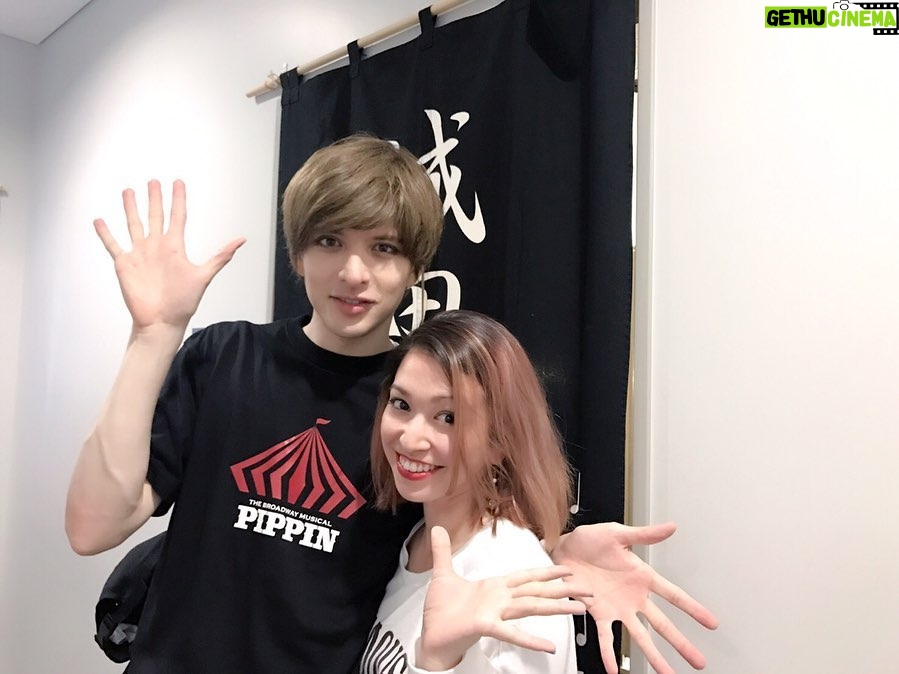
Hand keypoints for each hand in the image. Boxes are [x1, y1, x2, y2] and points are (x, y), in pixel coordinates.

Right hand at [94, 179, 244, 331]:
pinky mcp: (125, 264)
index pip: (177, 217)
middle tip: (153, 181)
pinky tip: (99, 221)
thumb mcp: (203, 275)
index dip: (177, 200)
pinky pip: (113, 245)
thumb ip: (220, 256)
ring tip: (128, 191)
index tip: (178, 183)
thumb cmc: (183, 302)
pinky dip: (105, 234)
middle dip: (154, 198)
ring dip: (130, 209)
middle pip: (154, 216)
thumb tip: (241, 240)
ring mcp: (140, 254)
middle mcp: (156, 247)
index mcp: (174, 247)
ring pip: (133, 225)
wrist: (162, 322)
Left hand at [417, 525, 589, 670]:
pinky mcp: (486, 625)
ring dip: (556, 607)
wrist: (431, 637)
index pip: (526, 576)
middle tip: (587, 590)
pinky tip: (547, 646)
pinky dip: (530, 639)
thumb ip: (442, 551)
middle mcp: (500, 600)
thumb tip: (437, 528)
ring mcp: (496, 613)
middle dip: (563, 589)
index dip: (547, 571)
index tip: (566, 568)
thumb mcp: (443, 574)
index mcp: (494, 587)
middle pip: (537, 591)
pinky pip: (511, 633)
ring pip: (531, 606)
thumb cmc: (440, 612)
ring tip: (579, 609)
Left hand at [551, 522, 717, 673]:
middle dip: (681, 643)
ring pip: (640, 637)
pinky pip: (606, 638)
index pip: (673, 595)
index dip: (693, 608)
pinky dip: (609, 654)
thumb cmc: (589, 540)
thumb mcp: (617, 533)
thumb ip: (644, 534)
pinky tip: (613, 670)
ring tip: (667, 673)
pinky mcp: (598, 614)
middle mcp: (633, 597)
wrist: (560, 549)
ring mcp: (617, 609)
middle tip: (698, 661)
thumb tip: (670, 526)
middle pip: (662, 624)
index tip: (711, 623)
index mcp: (642, 576)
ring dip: (654, 657)